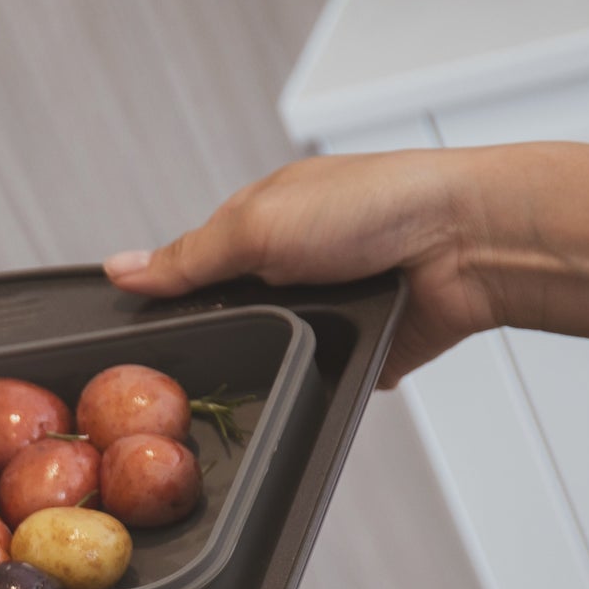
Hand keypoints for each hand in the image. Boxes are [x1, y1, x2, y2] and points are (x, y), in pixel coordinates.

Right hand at [103, 149, 500, 387]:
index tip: (141, 338)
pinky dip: (308, 383)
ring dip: (266, 363)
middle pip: (225, 324)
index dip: (167, 303)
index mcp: (260, 226)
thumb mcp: (258, 224)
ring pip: (267, 359)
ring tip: (264, 362)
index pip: (190, 272)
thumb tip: (120, 269)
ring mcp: (323, 313)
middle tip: (204, 355)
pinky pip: (313, 382)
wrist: (468, 245)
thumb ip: (188, 257)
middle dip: (216, 342)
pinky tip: (304, 377)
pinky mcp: (354, 352)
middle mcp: (289, 269)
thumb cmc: (378, 205)